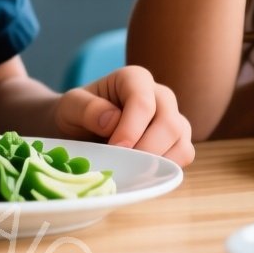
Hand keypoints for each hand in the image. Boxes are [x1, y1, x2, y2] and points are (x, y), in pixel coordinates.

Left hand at [54, 65, 194, 164]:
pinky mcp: (177, 141)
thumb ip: (86, 108)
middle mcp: (160, 96)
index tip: (113, 149)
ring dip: (158, 162)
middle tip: (123, 164)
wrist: (78, 131)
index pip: (144, 103)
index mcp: (135, 80)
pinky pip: (184, 157)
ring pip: (182, 143)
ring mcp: (172, 119)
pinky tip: (142, 172)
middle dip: (146, 150)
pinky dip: (166, 169)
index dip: (130, 130)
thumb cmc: (76, 115)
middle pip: (170, 124)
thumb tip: (112, 121)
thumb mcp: (69, 106)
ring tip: (131, 168)